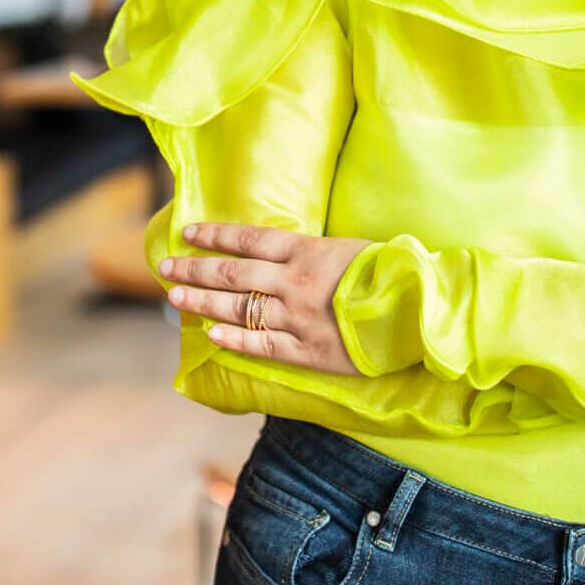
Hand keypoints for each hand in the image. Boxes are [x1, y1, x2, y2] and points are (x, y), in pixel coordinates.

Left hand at [158, 222, 374, 374]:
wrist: (417, 311)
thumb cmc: (389, 274)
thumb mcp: (347, 248)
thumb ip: (310, 252)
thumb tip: (279, 252)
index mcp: (305, 251)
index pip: (247, 239)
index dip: (214, 235)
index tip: (187, 234)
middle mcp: (293, 282)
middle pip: (231, 274)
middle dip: (194, 270)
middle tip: (166, 267)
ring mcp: (297, 318)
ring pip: (238, 309)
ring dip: (202, 303)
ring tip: (175, 298)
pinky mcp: (307, 351)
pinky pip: (261, 345)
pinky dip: (234, 339)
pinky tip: (211, 334)